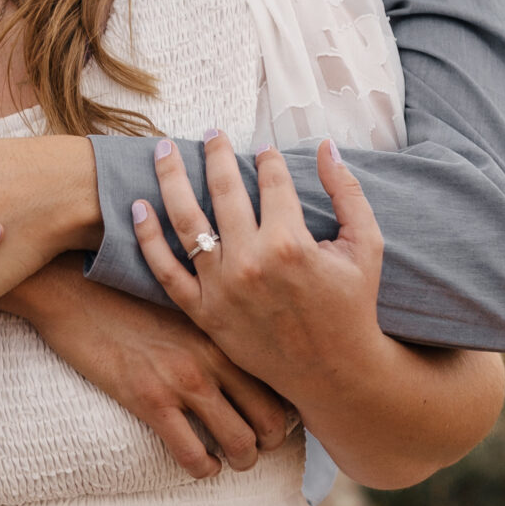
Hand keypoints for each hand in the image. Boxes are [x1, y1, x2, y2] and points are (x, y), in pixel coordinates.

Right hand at [3, 256, 296, 474]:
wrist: (74, 289)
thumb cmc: (127, 297)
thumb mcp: (184, 307)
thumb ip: (215, 329)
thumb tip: (240, 355)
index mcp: (226, 332)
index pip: (280, 381)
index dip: (288, 410)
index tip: (276, 419)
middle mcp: (215, 356)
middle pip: (273, 420)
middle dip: (270, 444)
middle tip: (257, 447)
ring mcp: (184, 380)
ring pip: (240, 444)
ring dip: (239, 462)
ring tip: (228, 461)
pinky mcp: (149, 400)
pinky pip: (192, 455)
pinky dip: (201, 468)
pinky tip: (197, 463)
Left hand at [131, 133, 383, 390]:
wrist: (333, 372)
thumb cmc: (352, 306)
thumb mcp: (365, 245)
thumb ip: (347, 192)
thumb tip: (326, 145)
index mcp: (290, 243)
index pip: (271, 182)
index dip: (267, 159)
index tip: (263, 148)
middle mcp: (250, 262)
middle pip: (223, 190)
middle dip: (215, 154)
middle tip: (209, 132)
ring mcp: (222, 288)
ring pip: (187, 222)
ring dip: (171, 179)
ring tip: (163, 150)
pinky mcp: (204, 313)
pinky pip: (166, 271)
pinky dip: (148, 238)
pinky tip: (138, 206)